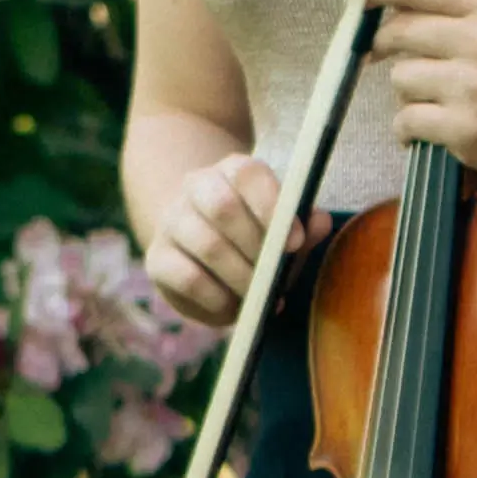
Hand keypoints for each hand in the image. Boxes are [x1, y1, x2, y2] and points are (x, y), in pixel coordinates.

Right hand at [146, 153, 321, 327]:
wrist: (199, 248)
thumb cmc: (253, 237)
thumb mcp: (283, 230)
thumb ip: (304, 227)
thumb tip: (319, 223)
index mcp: (233, 171)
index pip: (247, 173)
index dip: (272, 206)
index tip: (294, 242)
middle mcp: (197, 187)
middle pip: (223, 208)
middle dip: (257, 247)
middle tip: (275, 275)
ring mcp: (172, 221)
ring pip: (207, 244)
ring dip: (240, 276)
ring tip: (259, 295)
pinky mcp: (157, 258)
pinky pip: (187, 277)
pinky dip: (217, 297)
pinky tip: (233, 306)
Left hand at [367, 0, 476, 178]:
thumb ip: (453, 10)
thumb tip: (384, 8)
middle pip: (398, 32)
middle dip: (383, 45)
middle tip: (384, 55)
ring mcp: (472, 87)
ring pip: (400, 78)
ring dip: (407, 92)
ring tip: (432, 100)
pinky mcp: (464, 127)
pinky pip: (406, 120)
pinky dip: (408, 128)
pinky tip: (430, 128)